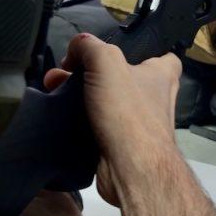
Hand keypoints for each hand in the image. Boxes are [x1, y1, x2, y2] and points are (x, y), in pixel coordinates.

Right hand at [42, 33, 180, 205]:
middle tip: (62, 73)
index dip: (141, 51)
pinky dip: (79, 122)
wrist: (131, 169)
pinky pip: (97, 126)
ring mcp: (137, 124)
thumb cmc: (128, 113)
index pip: (161, 56)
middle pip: (120, 78)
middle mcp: (153, 98)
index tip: (116, 52)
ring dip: (80, 97)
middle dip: (89, 74)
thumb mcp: (106, 62)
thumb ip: (89, 46)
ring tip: (53, 92)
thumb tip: (75, 48)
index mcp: (161, 75)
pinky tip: (59, 117)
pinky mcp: (120, 145)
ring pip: (105, 102)